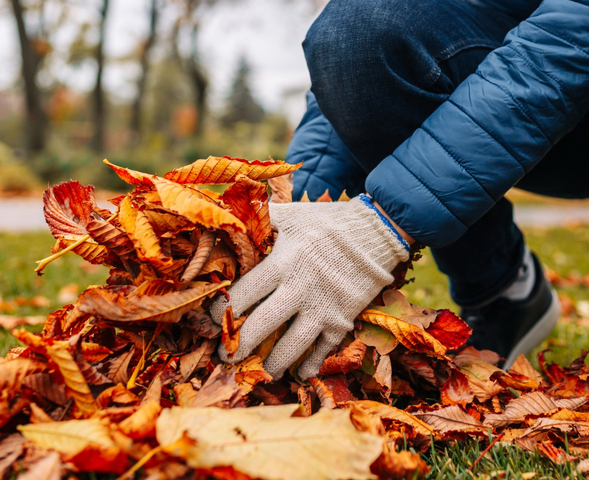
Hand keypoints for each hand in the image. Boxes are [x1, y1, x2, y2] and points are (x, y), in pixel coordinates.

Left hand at [210, 195, 409, 377]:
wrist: (377, 232)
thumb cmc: (328, 222)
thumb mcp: (293, 214)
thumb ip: (262, 218)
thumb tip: (229, 214)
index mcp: (284, 262)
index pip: (244, 293)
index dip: (222, 310)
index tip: (211, 320)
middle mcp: (301, 288)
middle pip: (262, 325)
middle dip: (238, 345)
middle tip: (225, 355)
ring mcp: (323, 307)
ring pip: (291, 345)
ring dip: (272, 363)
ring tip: (261, 370)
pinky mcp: (343, 319)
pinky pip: (323, 350)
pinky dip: (310, 365)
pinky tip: (299, 373)